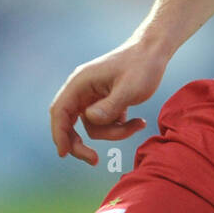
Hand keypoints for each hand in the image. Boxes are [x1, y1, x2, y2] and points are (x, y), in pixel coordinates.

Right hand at [49, 38, 167, 164]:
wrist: (154, 52)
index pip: (60, 111)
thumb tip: (90, 120)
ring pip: (93, 126)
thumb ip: (109, 106)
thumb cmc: (142, 66)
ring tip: (138, 123)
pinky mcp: (105, 102)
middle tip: (95, 160)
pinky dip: (120, 126)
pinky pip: (106, 122)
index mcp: (80, 82)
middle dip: (81, 143)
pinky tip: (138, 120)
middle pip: (69, 123)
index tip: (64, 154)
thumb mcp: (130, 89)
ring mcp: (93, 96)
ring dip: (114, 132)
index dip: (59, 134)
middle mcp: (82, 90)